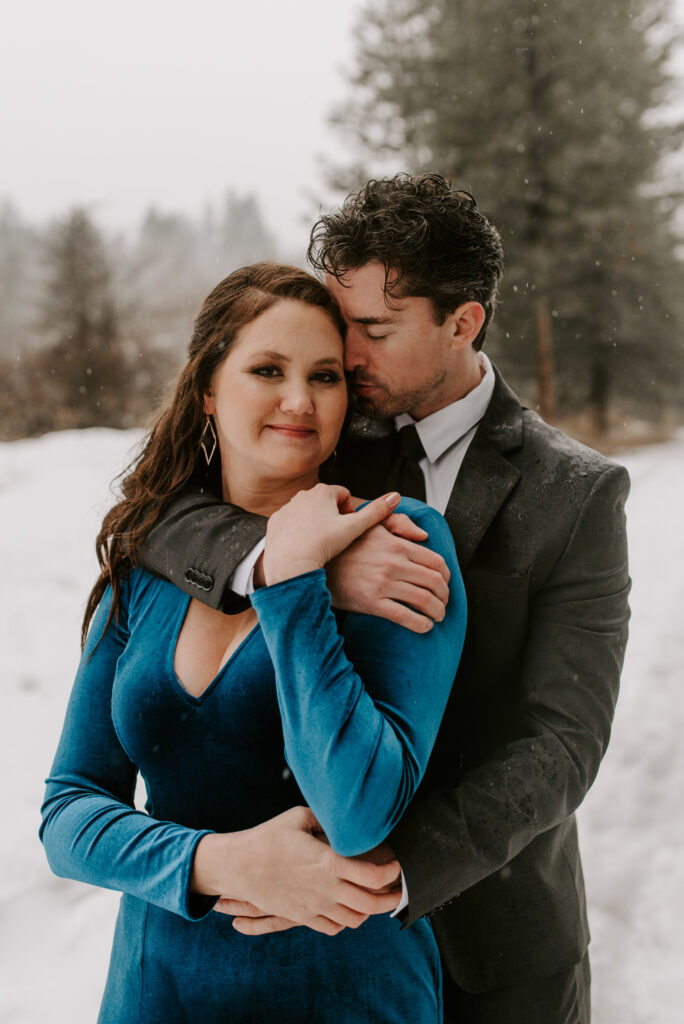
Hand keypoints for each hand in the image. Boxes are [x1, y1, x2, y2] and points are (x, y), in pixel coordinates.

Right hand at [191, 806, 401, 936]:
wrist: (238, 866)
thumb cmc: (268, 837)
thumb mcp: (299, 817)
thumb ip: (326, 820)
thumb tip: (346, 819)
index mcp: (328, 863)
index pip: (373, 876)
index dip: (391, 873)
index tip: (396, 865)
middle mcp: (325, 889)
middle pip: (371, 904)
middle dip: (391, 898)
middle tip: (398, 889)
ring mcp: (314, 906)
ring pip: (355, 919)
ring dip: (370, 911)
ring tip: (376, 899)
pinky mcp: (302, 916)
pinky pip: (333, 927)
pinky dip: (347, 920)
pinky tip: (349, 908)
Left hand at [262, 485, 401, 585]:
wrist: (290, 564)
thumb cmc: (323, 545)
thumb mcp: (354, 528)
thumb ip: (376, 512)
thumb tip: (396, 496)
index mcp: (322, 492)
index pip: (343, 495)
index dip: (350, 512)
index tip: (349, 528)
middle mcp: (302, 495)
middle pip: (325, 503)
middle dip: (333, 517)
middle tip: (336, 538)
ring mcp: (286, 508)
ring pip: (308, 513)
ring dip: (315, 523)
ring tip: (320, 544)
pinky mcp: (275, 521)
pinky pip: (291, 523)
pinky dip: (298, 531)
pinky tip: (303, 546)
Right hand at [326, 519, 449, 632]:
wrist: (316, 564)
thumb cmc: (344, 545)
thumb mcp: (371, 525)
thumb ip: (399, 523)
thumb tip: (424, 535)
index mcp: (397, 545)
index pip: (435, 562)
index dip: (447, 576)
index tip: (446, 584)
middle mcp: (393, 564)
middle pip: (434, 582)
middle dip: (445, 596)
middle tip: (444, 603)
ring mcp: (383, 584)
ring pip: (424, 600)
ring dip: (437, 611)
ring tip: (437, 616)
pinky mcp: (371, 602)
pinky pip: (404, 617)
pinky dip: (421, 624)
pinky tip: (425, 627)